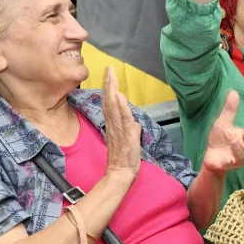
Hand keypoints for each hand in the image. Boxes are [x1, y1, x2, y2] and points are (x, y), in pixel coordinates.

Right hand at [102, 66, 141, 181]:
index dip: (109, 89)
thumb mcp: (130, 140)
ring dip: (113, 91)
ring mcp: (118, 130)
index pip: (110, 104)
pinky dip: (121, 107)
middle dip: (110, 84)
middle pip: (109, 101)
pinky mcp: (125, 135)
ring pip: (113, 107)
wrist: (121, 173)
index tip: (109, 75)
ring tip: (111, 77)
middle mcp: (113, 125)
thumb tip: (135, 123)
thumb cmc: (125, 159)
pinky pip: (123, 119)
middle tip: (109, 69)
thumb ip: (131, 130)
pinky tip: (119, 97)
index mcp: (114, 125)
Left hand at [202, 90, 243, 174]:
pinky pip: (233, 164)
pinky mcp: (229, 165)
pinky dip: (232, 160)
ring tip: (235, 140)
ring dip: (241, 148)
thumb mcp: (223, 122)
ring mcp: (238, 158)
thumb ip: (230, 110)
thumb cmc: (219, 140)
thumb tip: (234, 92)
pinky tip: (229, 154)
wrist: (210, 156)